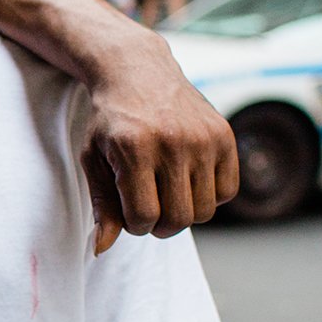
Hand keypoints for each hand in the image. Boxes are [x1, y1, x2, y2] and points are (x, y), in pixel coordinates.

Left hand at [81, 24, 238, 249]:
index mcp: (134, 150)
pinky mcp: (225, 136)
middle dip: (160, 226)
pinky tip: (189, 180)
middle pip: (178, 220)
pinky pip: (227, 192)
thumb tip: (102, 250)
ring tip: (168, 193)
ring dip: (185, 213)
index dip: (134, 225)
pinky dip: (209, 196)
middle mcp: (173, 143)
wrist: (137, 72)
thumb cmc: (111, 122)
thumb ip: (102, 205)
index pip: (143, 218)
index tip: (128, 210)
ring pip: (205, 211)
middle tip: (150, 208)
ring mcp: (204, 139)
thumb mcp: (94, 160)